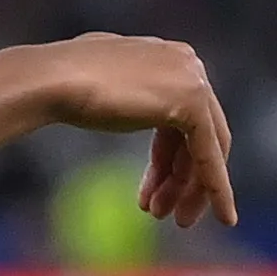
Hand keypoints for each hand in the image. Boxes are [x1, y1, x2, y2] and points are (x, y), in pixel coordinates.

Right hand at [21, 32, 238, 229]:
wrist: (52, 81)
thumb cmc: (63, 87)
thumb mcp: (105, 89)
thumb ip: (124, 94)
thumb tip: (115, 97)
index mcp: (167, 57)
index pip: (182, 119)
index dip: (168, 162)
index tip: (151, 195)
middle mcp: (187, 62)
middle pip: (200, 134)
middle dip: (182, 178)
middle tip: (164, 215)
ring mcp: (192, 78)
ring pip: (208, 147)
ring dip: (189, 188)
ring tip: (165, 218)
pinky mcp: (192, 100)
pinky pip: (210, 153)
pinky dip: (218, 187)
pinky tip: (224, 216)